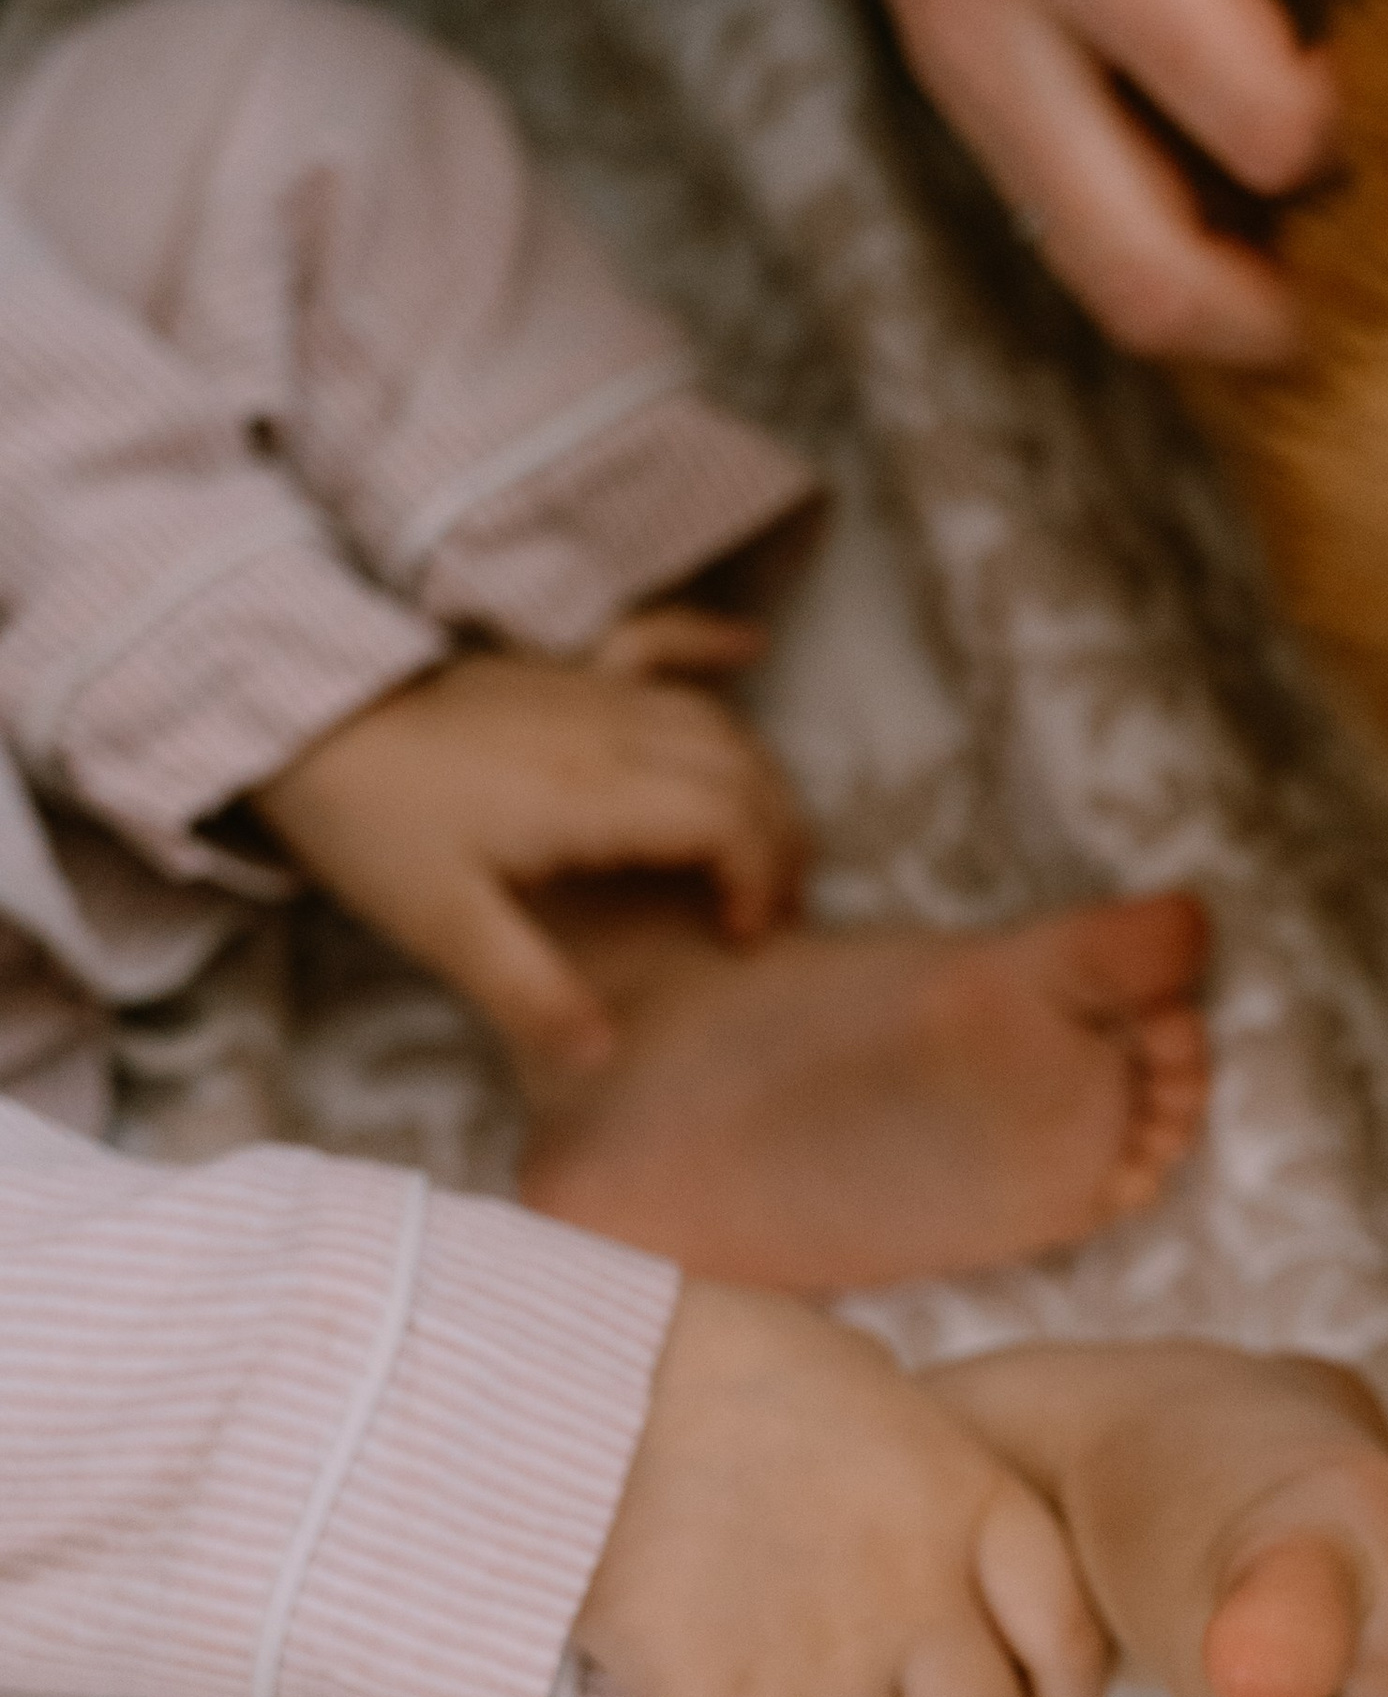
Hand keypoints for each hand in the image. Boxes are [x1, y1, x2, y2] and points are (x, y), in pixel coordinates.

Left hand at [254, 620, 806, 1069]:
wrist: (297, 722)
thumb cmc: (370, 825)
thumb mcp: (443, 927)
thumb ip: (530, 992)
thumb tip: (602, 1055)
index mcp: (593, 795)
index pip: (726, 821)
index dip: (760, 879)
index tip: (741, 937)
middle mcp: (611, 730)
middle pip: (741, 772)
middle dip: (779, 842)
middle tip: (770, 912)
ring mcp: (590, 690)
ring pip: (716, 721)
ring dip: (759, 779)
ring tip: (763, 845)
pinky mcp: (560, 671)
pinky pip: (656, 641)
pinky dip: (710, 642)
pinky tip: (752, 642)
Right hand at [577, 1284, 1113, 1696]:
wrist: (591, 1382)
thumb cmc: (724, 1363)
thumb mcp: (870, 1386)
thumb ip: (925, 1461)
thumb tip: (922, 1490)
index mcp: (971, 1503)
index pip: (1069, 1649)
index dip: (1048, 1688)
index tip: (1005, 1684)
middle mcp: (921, 1595)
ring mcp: (829, 1662)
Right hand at [610, 0, 1387, 363]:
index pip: (1249, 120)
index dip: (1348, 117)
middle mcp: (989, 28)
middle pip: (1140, 277)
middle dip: (1273, 313)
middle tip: (1381, 272)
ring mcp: (954, 70)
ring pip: (1092, 276)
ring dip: (1212, 300)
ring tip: (1321, 261)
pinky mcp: (950, 77)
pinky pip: (1059, 219)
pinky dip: (1155, 241)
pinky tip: (1236, 199)